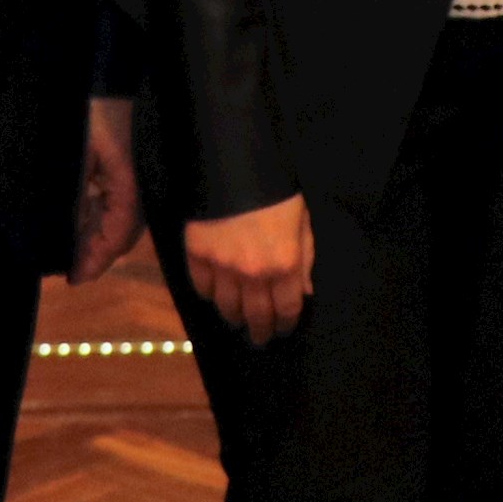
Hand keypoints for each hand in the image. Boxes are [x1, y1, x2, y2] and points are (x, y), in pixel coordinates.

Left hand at [71, 96, 141, 282]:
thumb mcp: (75, 155)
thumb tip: (69, 237)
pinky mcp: (135, 158)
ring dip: (98, 230)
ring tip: (71, 246)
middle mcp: (142, 180)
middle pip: (123, 229)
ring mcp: (140, 169)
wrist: (106, 61)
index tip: (73, 278)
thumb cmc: (86, 107)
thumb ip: (74, 199)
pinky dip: (102, 209)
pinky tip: (83, 214)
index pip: (117, 235)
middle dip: (96, 250)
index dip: (95, 260)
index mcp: (130, 181)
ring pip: (123, 213)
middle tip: (69, 268)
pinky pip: (122, 194)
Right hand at [183, 195, 314, 344]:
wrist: (233, 163)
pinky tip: (215, 295)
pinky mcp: (197, 256)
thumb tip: (304, 291)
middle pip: (257, 316)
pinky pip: (202, 289)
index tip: (283, 329)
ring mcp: (223, 267)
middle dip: (260, 331)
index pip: (287, 309)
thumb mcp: (302, 221)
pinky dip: (209, 295)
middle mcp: (254, 273)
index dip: (285, 324)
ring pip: (227, 308)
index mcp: (285, 264)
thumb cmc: (276, 190)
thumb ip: (305, 258)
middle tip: (259, 338)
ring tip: (237, 320)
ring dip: (234, 318)